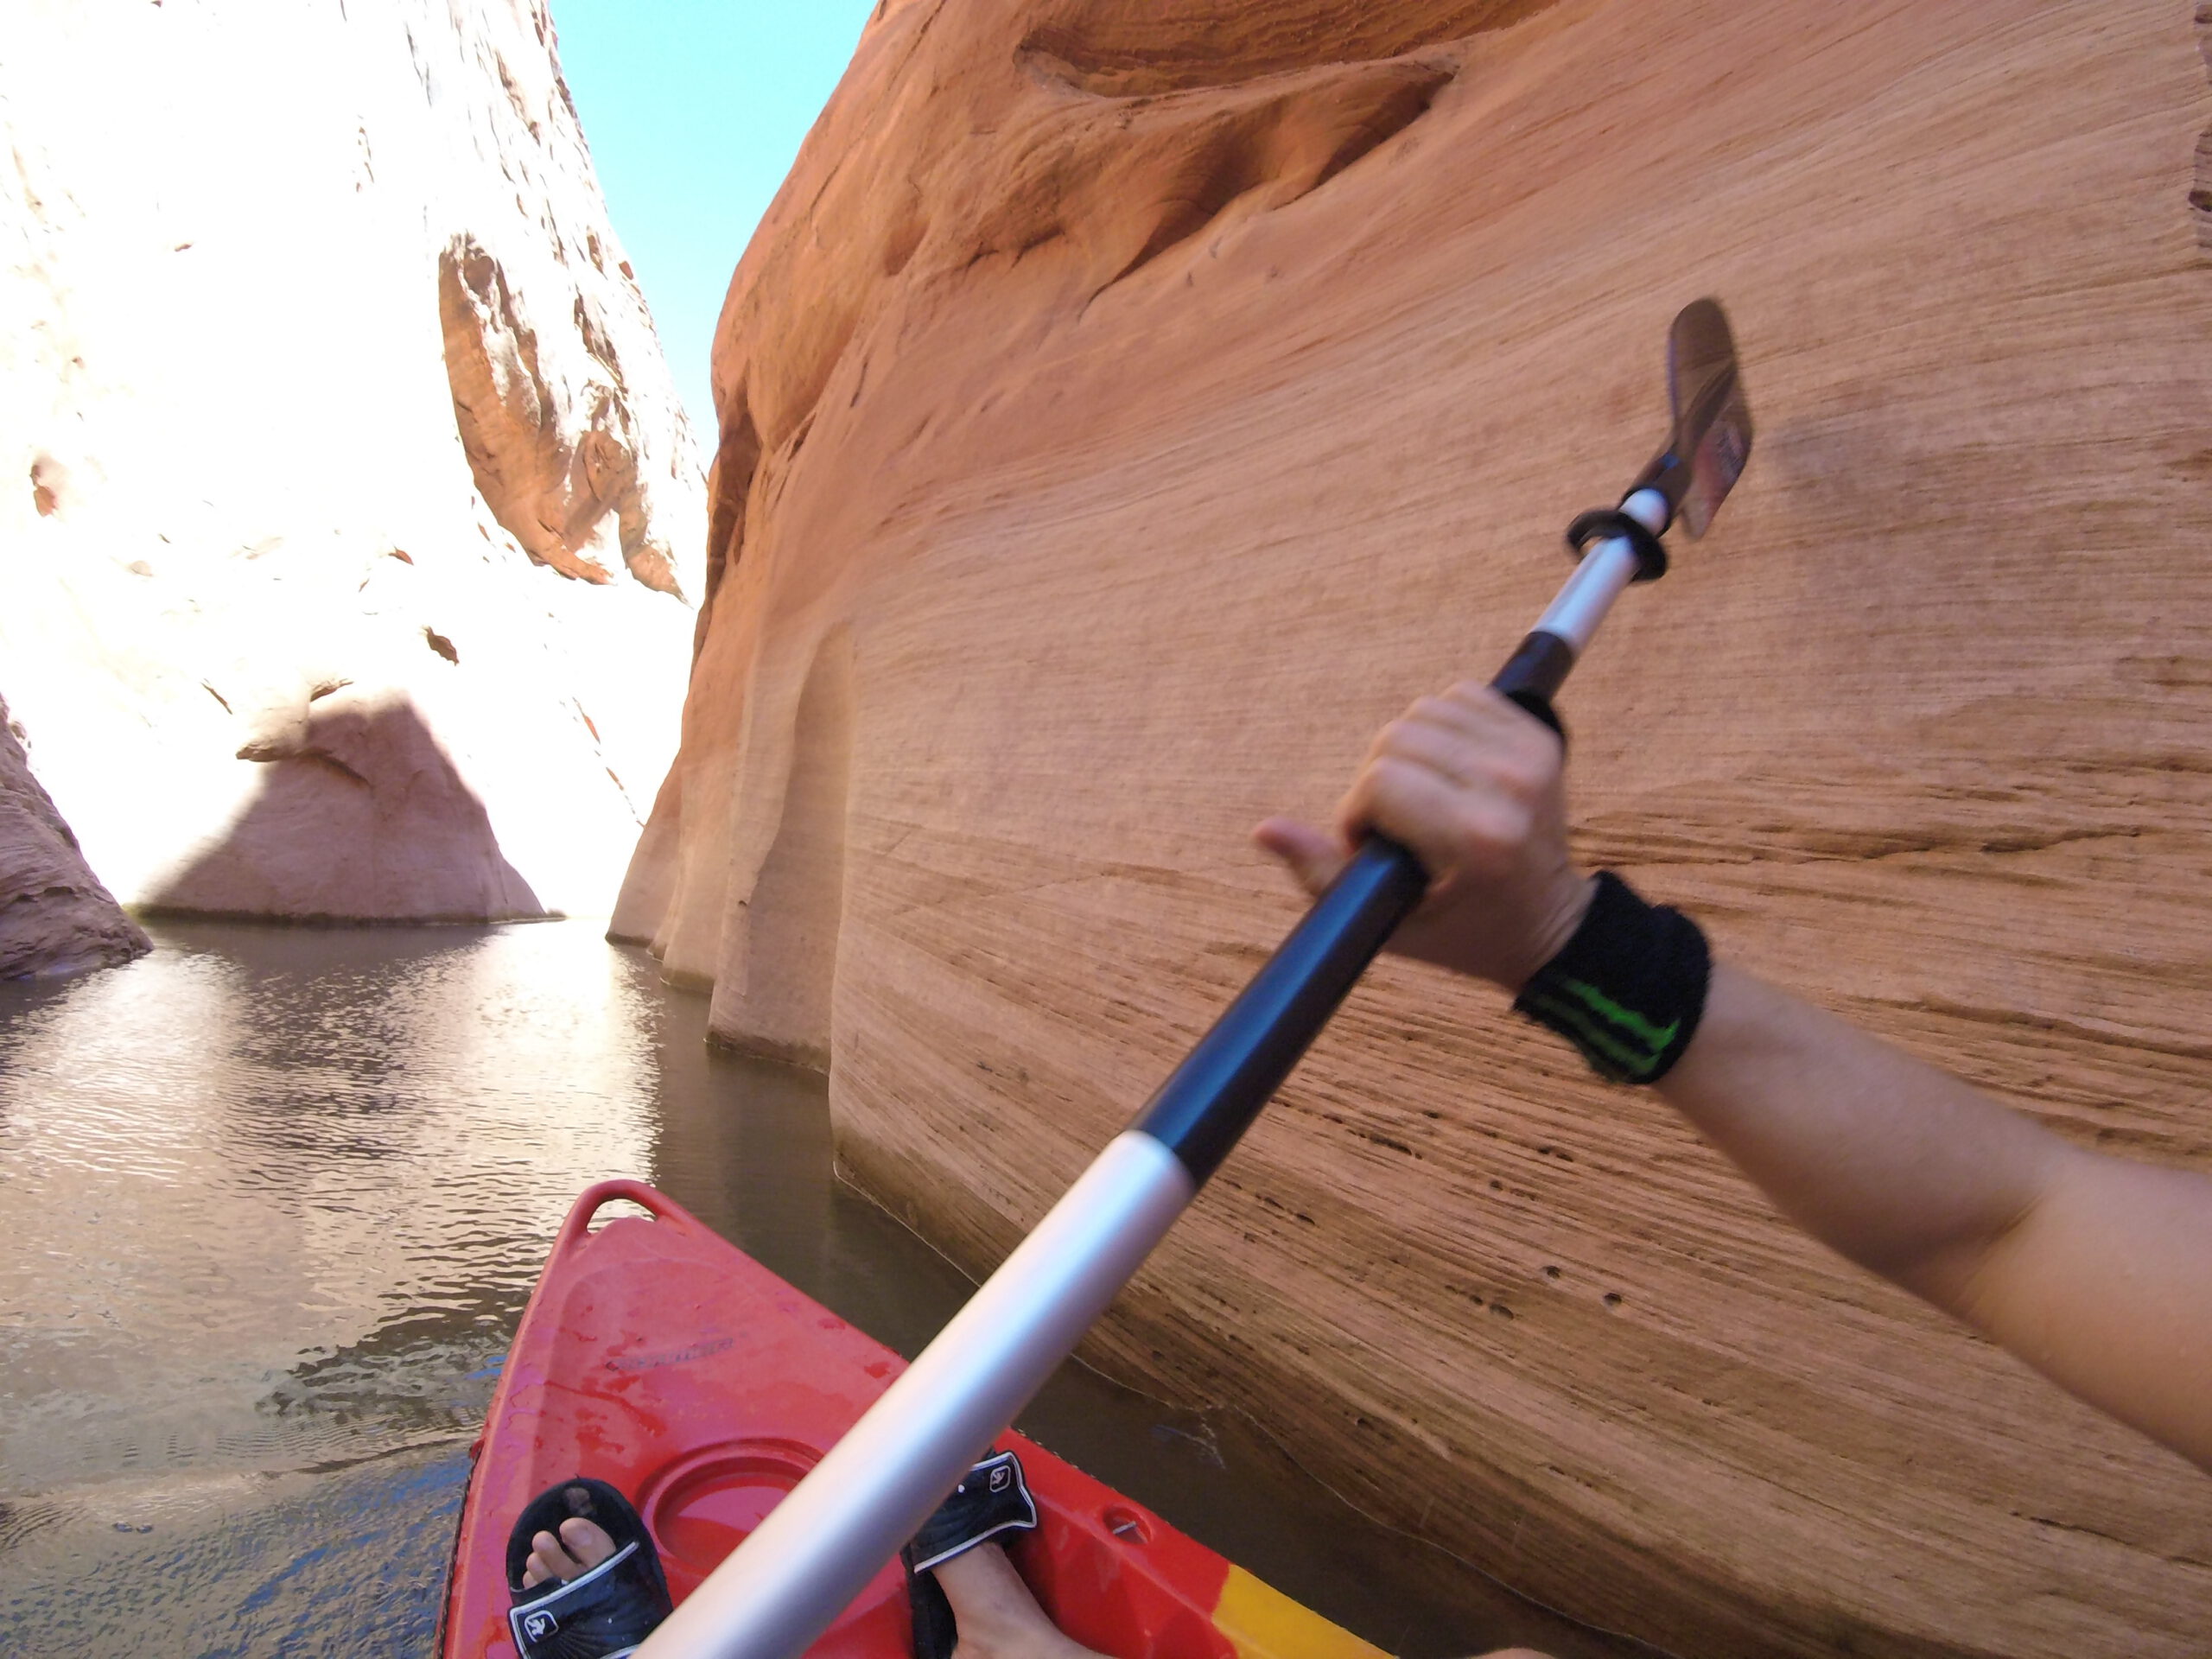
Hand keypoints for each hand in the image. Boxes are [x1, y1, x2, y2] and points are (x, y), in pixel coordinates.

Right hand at [1253, 682, 1594, 989]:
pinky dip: (1441, 724)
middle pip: (1397, 737)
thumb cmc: (1464, 932)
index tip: (1374, 845)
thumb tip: (1264, 830)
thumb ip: (1321, 874)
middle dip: (1378, 781)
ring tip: (1422, 796)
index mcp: (1476, 838)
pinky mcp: (1541, 737)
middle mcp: (1508, 788)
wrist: (1551, 925)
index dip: (1357, 812)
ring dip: (1408, 750)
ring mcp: (1529, 757)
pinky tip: (1446, 768)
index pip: (1380, 781)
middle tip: (1398, 824)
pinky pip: (1462, 695)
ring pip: (1425, 709)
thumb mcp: (1387, 921)